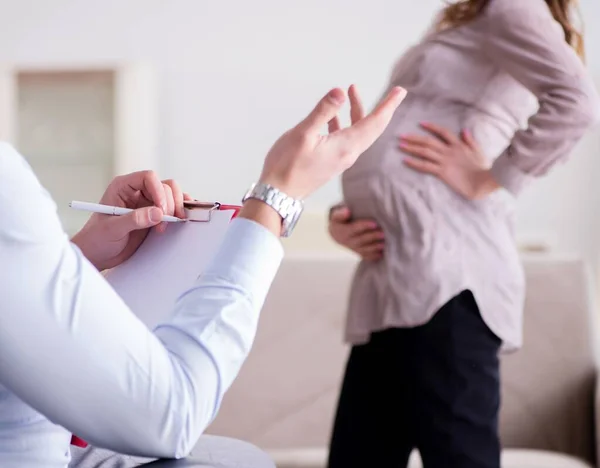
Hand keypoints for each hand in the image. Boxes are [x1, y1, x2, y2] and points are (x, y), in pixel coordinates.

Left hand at [71, 171, 187, 270]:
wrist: (97, 255)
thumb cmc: (97, 239)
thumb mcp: (112, 229)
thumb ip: (134, 220)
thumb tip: (157, 213)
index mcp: (122, 187)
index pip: (148, 177)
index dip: (158, 191)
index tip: (161, 210)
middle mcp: (136, 192)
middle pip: (164, 186)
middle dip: (169, 203)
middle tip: (165, 221)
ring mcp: (146, 203)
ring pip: (171, 195)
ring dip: (176, 208)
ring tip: (171, 223)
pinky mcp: (154, 215)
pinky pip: (172, 207)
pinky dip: (179, 211)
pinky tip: (181, 218)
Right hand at [259, 85, 405, 198]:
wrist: (278, 194)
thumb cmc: (287, 165)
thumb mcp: (303, 134)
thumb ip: (323, 111)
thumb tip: (340, 91)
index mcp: (346, 146)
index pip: (375, 122)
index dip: (389, 105)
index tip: (401, 91)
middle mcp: (348, 154)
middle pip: (372, 128)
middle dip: (382, 107)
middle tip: (395, 91)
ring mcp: (341, 160)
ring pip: (358, 132)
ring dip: (358, 112)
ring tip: (350, 91)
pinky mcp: (332, 162)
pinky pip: (345, 139)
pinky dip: (344, 123)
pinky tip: (332, 116)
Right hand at [328, 206, 383, 261]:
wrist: (337, 235)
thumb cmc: (340, 223)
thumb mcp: (337, 217)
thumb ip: (340, 214)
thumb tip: (347, 211)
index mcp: (344, 232)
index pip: (355, 228)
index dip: (365, 226)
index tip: (374, 224)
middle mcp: (349, 242)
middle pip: (361, 240)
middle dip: (372, 237)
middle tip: (382, 234)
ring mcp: (354, 249)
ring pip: (364, 249)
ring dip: (374, 248)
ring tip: (383, 244)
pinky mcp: (359, 253)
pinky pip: (366, 256)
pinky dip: (373, 256)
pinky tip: (381, 254)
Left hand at [399, 122, 499, 199]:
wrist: (483, 181)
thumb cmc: (483, 168)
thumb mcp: (478, 151)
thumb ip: (470, 140)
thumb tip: (464, 130)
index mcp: (458, 144)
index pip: (442, 131)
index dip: (431, 127)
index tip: (420, 123)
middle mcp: (449, 151)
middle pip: (428, 141)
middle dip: (414, 138)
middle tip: (401, 136)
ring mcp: (445, 161)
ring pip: (424, 152)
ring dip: (411, 148)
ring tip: (400, 146)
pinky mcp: (442, 172)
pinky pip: (425, 166)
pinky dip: (414, 163)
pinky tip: (405, 160)